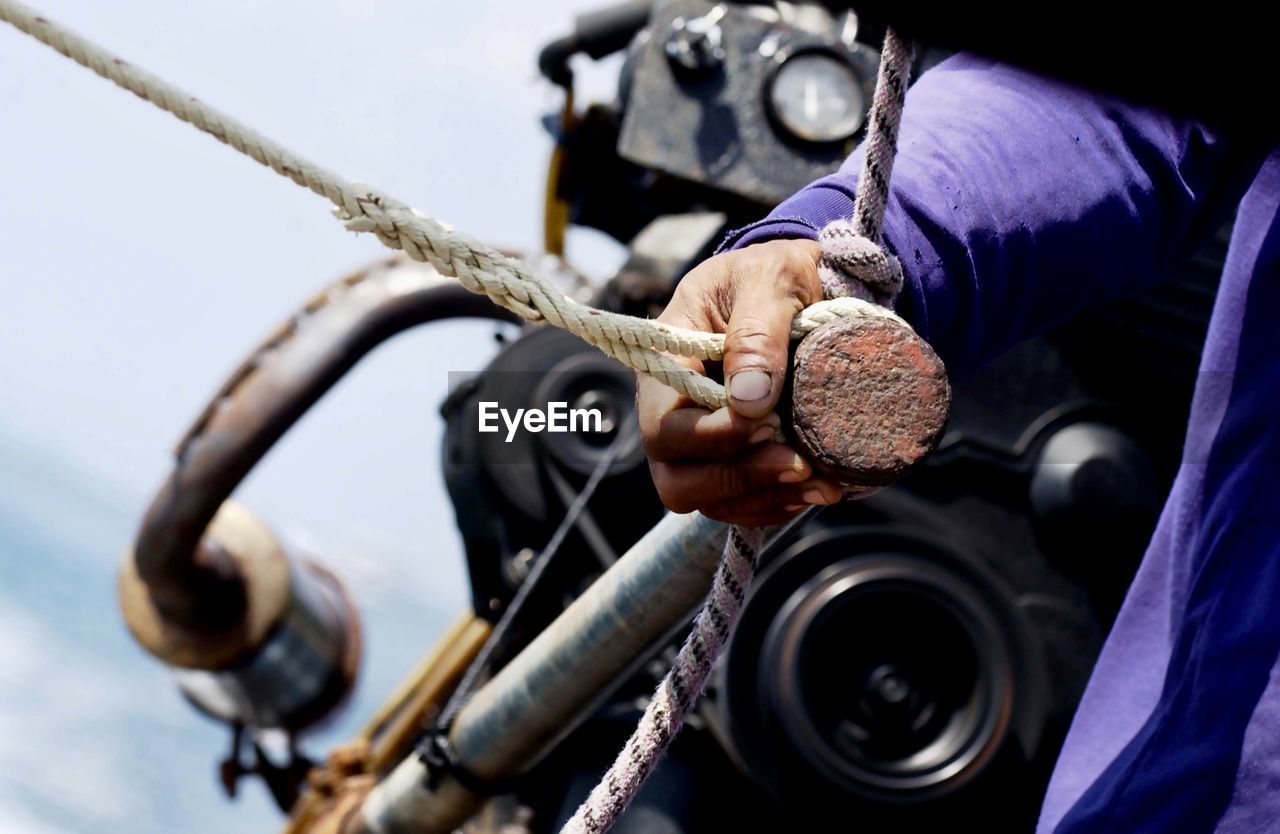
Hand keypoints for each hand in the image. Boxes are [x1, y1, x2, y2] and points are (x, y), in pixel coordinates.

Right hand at [637, 239, 842, 525]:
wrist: (801, 284)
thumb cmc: (777, 272)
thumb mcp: (772, 278)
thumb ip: (758, 331)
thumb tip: (749, 400)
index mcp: (666, 358)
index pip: (665, 424)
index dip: (713, 438)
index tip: (769, 425)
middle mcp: (671, 407)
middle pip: (675, 477)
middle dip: (736, 480)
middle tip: (798, 465)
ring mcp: (698, 439)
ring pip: (707, 499)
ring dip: (763, 498)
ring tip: (821, 484)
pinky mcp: (730, 458)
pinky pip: (739, 503)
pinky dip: (776, 504)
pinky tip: (817, 487)